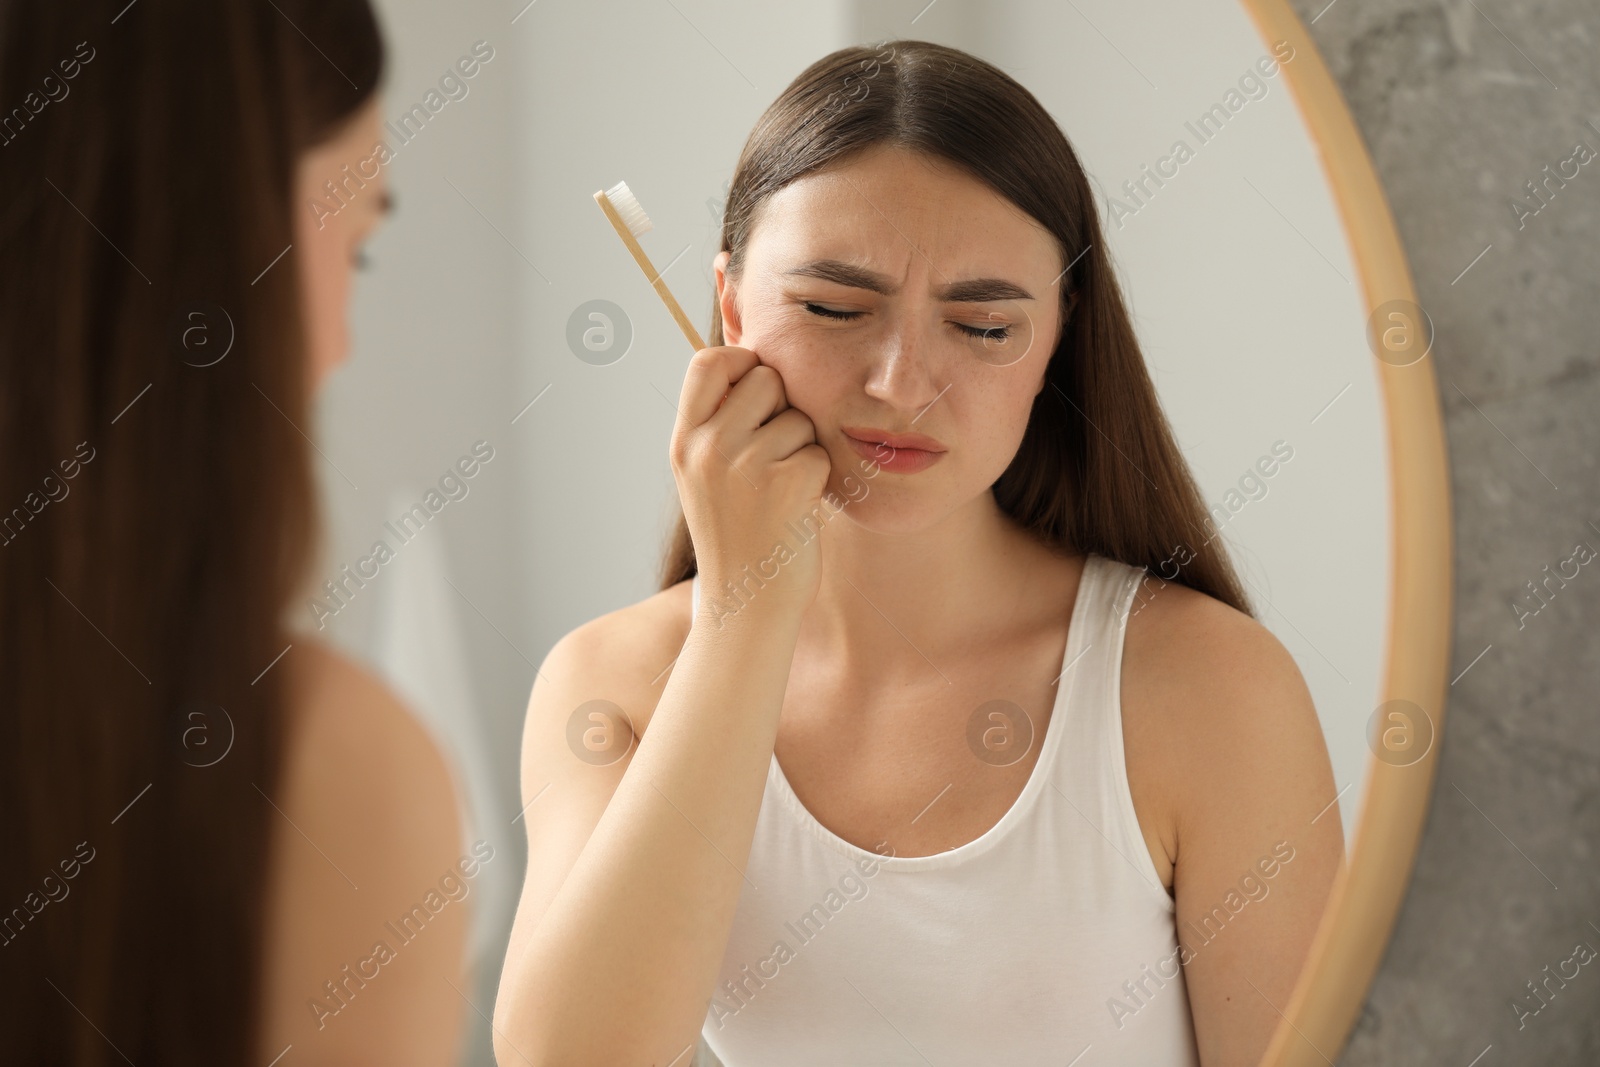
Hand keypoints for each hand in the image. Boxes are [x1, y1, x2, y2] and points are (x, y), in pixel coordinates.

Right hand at [670, 346, 831, 620]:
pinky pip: (818, 452)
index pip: (709, 360)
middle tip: (771, 456)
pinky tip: (795, 509)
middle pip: (765, 378)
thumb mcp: (704, 474)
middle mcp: (708, 447)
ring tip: (779, 491)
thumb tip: (753, 359)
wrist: (746, 605)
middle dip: (780, 408)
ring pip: (798, 417)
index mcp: (684, 441)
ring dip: (801, 448)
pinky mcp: (787, 484)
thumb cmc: (736, 535)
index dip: (740, 362)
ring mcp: (746, 465)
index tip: (755, 392)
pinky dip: (816, 479)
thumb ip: (717, 421)